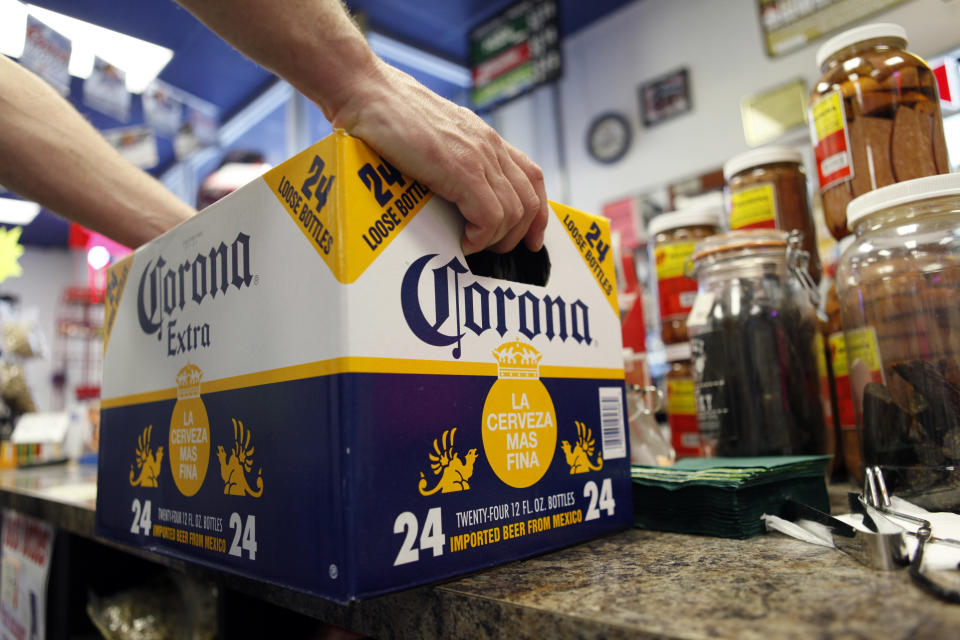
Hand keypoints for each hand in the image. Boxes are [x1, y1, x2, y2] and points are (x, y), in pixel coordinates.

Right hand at [330, 60, 547, 254]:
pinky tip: (462, 241)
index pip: (533, 177)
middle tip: (492, 250)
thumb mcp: (433, 135)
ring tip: (472, 245)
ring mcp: (478, 157)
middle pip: (529, 201)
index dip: (537, 214)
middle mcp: (489, 146)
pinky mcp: (461, 170)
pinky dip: (480, 238)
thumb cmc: (387, 114)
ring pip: (514, 213)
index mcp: (485, 138)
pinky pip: (490, 217)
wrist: (368, 91)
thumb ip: (451, 156)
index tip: (530, 240)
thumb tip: (451, 191)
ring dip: (495, 239)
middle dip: (516, 235)